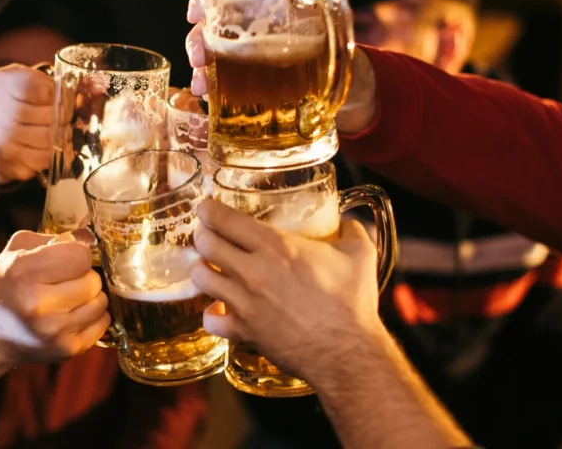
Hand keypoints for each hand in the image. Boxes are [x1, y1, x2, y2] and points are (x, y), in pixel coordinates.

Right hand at [0, 64, 55, 184]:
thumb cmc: (20, 99)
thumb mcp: (33, 80)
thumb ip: (62, 81)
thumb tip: (98, 86)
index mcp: (0, 82)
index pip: (43, 90)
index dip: (61, 95)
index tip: (64, 97)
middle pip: (47, 116)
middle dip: (65, 116)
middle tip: (66, 116)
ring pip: (47, 139)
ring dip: (61, 135)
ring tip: (60, 130)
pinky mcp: (6, 158)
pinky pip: (41, 159)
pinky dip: (52, 154)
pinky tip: (50, 145)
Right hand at [0, 230, 109, 378]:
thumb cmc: (9, 284)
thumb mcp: (18, 250)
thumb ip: (54, 237)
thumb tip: (90, 235)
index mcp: (24, 272)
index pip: (81, 255)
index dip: (76, 254)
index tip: (66, 259)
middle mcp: (38, 304)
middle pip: (93, 280)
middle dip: (84, 277)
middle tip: (66, 282)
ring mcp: (54, 331)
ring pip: (101, 302)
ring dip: (90, 297)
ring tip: (70, 298)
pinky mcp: (67, 349)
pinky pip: (103, 322)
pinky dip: (93, 316)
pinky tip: (74, 314)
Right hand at [185, 0, 378, 130]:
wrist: (352, 91)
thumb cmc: (343, 53)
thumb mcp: (336, 30)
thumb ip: (325, 11)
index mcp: (272, 5)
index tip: (196, 13)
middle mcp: (253, 27)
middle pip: (213, 24)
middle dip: (198, 40)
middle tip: (198, 59)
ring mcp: (247, 57)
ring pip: (211, 54)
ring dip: (201, 69)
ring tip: (202, 87)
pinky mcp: (248, 84)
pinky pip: (220, 83)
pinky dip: (210, 90)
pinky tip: (207, 101)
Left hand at [190, 200, 384, 385]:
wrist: (347, 351)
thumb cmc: (353, 301)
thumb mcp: (360, 254)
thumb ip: (352, 229)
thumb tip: (349, 219)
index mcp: (276, 246)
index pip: (226, 220)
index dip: (209, 211)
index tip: (207, 209)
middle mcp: (252, 271)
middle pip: (205, 245)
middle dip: (202, 237)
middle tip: (207, 236)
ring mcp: (244, 303)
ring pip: (200, 278)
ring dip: (202, 271)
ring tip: (210, 269)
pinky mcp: (243, 331)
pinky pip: (209, 320)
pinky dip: (211, 314)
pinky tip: (220, 309)